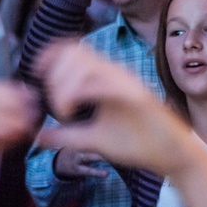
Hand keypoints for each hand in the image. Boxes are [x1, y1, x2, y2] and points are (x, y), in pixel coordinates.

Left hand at [36, 40, 194, 177]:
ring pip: (85, 66)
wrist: (171, 155)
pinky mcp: (136, 97)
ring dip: (65, 86)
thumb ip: (67, 136)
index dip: (51, 54)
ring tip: (64, 112)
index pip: (75, 51)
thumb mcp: (94, 140)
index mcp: (106, 79)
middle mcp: (116, 75)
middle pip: (75, 53)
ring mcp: (126, 83)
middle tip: (56, 107)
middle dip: (55, 76)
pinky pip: (102, 84)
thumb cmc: (139, 144)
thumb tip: (40, 136)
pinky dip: (79, 94)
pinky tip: (72, 112)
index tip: (35, 72)